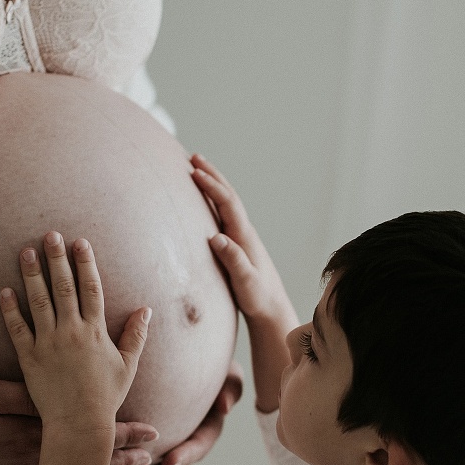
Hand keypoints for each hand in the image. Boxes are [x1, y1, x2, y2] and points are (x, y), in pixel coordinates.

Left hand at [0, 232, 149, 434]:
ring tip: (26, 251)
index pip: (91, 289)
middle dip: (57, 258)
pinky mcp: (29, 358)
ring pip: (38, 301)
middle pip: (63, 287)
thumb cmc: (106, 397)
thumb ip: (136, 335)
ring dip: (32, 274)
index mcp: (96, 332)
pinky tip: (4, 290)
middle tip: (50, 234)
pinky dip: (10, 309)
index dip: (86, 263)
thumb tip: (147, 309)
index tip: (80, 242)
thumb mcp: (128, 365)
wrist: (79, 424)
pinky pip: (17, 329)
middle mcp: (71, 333)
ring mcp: (48, 344)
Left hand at [120, 360, 242, 464]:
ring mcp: (173, 447)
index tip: (168, 462)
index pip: (199, 445)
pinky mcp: (154, 446)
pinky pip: (143, 464)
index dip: (185, 455)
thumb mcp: (228, 373)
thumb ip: (231, 386)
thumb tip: (224, 407)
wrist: (187, 366)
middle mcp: (190, 443)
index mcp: (208, 429)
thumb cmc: (212, 365)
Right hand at [190, 154, 295, 324]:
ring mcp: (242, 237)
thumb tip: (216, 238)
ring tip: (197, 170)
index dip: (211, 186)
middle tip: (193, 157)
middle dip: (212, 175)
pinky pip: (224, 215)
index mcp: (245, 237)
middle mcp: (244, 232)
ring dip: (214, 184)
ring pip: (227, 203)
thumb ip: (234, 260)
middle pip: (229, 196)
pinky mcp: (238, 244)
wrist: (271, 308)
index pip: (228, 203)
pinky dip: (214, 201)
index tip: (193, 172)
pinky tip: (205, 201)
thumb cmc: (258, 298)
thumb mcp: (246, 282)